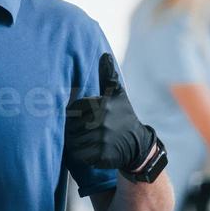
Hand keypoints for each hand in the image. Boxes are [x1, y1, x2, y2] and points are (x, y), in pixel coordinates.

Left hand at [65, 54, 156, 171]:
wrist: (138, 145)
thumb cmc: (123, 117)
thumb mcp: (118, 95)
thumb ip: (108, 76)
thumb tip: (104, 55)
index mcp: (101, 104)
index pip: (74, 108)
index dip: (75, 114)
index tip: (83, 117)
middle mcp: (101, 121)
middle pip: (71, 125)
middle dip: (73, 129)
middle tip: (83, 131)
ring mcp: (101, 139)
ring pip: (73, 141)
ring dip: (75, 142)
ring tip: (85, 140)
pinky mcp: (101, 155)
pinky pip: (79, 154)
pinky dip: (80, 154)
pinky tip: (89, 151)